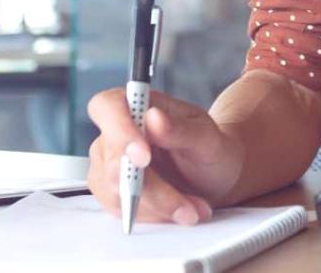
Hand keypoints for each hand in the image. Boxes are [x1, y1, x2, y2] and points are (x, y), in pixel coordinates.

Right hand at [86, 89, 245, 224]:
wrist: (213, 176)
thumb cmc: (209, 148)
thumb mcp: (206, 137)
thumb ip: (180, 129)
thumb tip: (153, 117)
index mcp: (138, 105)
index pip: (108, 107)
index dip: (119, 131)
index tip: (143, 157)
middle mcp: (115, 133)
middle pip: (113, 160)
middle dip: (151, 187)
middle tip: (185, 203)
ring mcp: (109, 164)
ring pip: (116, 192)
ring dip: (158, 205)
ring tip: (194, 208)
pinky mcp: (111, 192)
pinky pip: (122, 210)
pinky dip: (155, 215)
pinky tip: (180, 211)